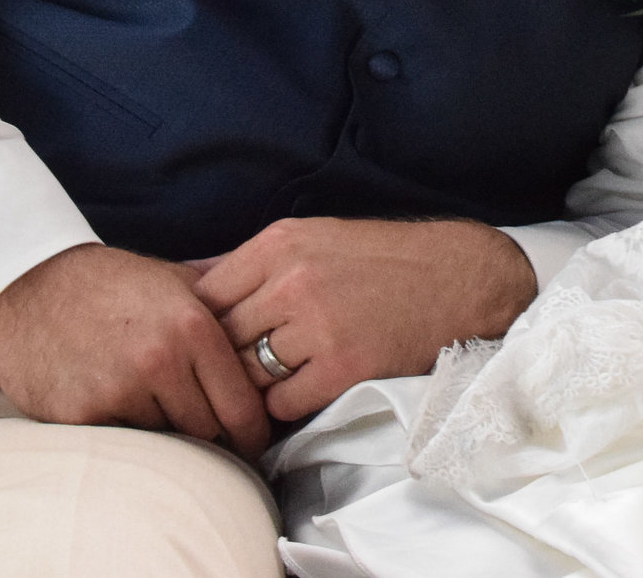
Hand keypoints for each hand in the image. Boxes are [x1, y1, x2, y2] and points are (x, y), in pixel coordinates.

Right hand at [0, 243, 269, 457]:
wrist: (32, 284)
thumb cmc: (113, 284)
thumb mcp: (178, 281)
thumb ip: (229, 310)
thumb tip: (278, 330)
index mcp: (193, 327)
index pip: (242, 407)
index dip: (253, 432)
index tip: (254, 441)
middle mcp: (160, 361)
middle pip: (209, 431)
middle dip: (212, 434)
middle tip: (208, 430)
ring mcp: (118, 390)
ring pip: (167, 441)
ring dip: (168, 434)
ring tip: (156, 408)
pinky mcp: (81, 414)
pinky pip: (123, 443)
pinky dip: (127, 434)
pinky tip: (119, 407)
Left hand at [191, 218, 537, 421]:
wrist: (460, 278)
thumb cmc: (382, 259)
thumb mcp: (314, 236)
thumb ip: (252, 262)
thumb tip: (183, 282)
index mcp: (280, 244)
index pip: (204, 295)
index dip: (199, 325)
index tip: (206, 342)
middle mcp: (292, 282)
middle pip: (221, 339)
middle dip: (223, 360)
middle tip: (227, 377)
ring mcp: (318, 326)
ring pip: (247, 375)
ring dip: (252, 388)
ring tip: (262, 390)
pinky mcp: (344, 368)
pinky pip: (283, 404)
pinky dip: (285, 406)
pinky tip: (301, 393)